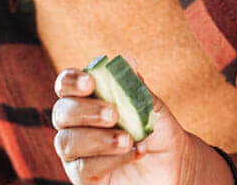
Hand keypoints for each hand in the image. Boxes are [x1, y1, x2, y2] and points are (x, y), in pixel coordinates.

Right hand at [53, 65, 200, 184]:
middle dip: (85, 111)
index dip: (72, 81)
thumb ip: (135, 87)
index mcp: (88, 101)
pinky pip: (82, 169)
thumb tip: (127, 62)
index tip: (90, 82)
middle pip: (61, 113)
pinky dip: (109, 160)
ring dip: (98, 138)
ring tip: (128, 139)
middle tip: (113, 113)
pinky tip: (135, 153)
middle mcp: (76, 126)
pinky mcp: (84, 179)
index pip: (66, 86)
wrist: (176, 165)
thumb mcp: (151, 107)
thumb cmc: (159, 131)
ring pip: (67, 142)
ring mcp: (77, 154)